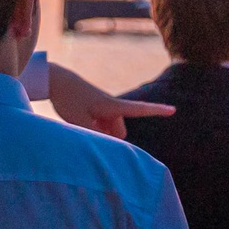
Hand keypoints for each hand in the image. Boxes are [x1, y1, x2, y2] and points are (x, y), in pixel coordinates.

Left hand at [47, 63, 176, 137]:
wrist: (55, 80)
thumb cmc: (68, 99)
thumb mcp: (79, 121)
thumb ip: (95, 136)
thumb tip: (108, 147)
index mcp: (112, 106)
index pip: (140, 109)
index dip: (157, 110)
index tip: (173, 110)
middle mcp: (111, 107)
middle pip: (120, 132)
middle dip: (110, 138)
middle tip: (89, 133)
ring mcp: (103, 108)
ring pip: (110, 130)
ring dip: (100, 133)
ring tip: (80, 126)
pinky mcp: (95, 109)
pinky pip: (101, 125)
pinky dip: (94, 129)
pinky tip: (78, 124)